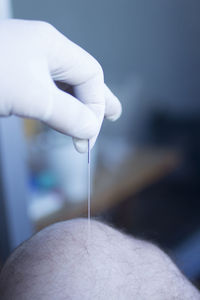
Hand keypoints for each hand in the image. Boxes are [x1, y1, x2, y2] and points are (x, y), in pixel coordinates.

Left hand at [0, 19, 121, 151]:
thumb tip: (90, 129)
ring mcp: (27, 64)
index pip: (90, 75)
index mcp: (51, 45)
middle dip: (97, 101)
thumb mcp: (32, 96)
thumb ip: (67, 114)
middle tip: (114, 115)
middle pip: (81, 77)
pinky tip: (62, 117)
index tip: (89, 134)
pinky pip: (45, 93)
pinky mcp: (14, 78)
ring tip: (90, 122)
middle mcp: (42, 51)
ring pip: (63, 87)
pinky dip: (57, 108)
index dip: (97, 105)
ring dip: (77, 107)